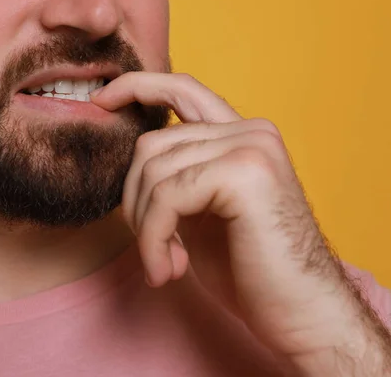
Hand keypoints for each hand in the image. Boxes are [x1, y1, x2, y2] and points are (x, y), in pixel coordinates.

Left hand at [91, 72, 390, 374]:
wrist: (301, 314)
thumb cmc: (249, 270)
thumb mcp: (201, 214)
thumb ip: (176, 178)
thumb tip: (128, 163)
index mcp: (240, 136)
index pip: (182, 90)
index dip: (137, 87)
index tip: (100, 102)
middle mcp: (249, 131)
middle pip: (152, 144)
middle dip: (135, 200)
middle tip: (152, 247)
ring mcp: (250, 146)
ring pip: (153, 171)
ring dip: (145, 228)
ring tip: (164, 264)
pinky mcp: (244, 172)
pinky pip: (166, 197)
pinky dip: (154, 239)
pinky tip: (167, 270)